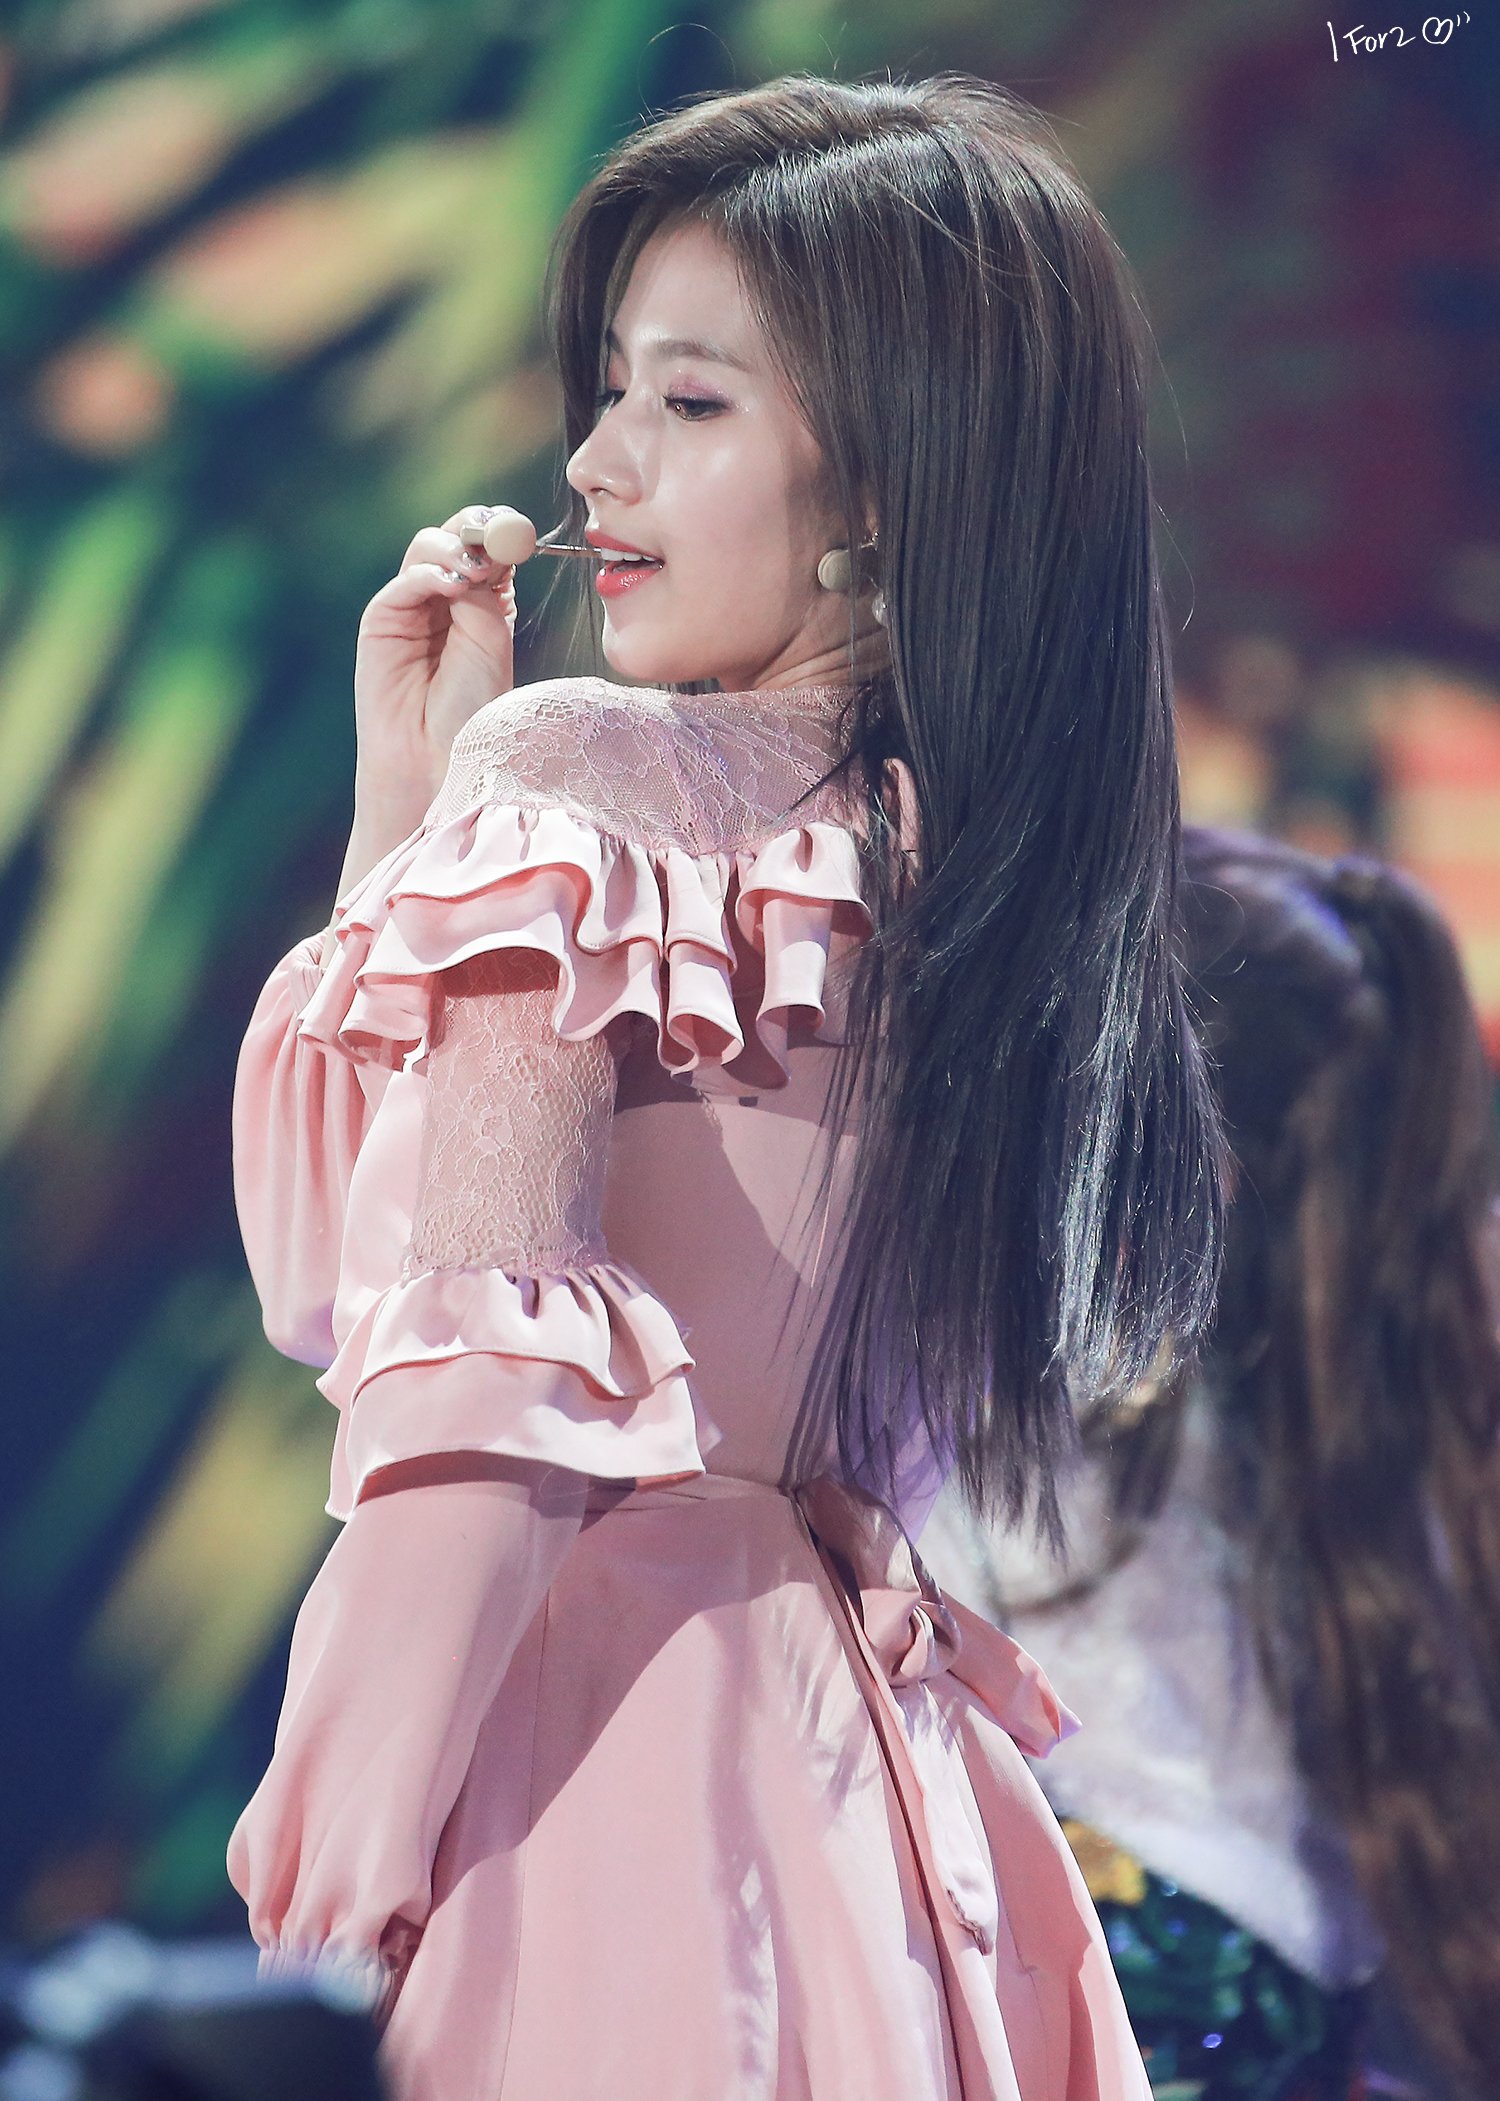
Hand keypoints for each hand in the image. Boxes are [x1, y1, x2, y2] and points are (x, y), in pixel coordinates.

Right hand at [351, 503, 518, 824]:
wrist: (436, 761)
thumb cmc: (472, 713)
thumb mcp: (492, 642)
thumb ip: (488, 594)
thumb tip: (486, 548)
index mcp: (483, 601)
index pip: (489, 545)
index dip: (504, 531)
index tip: (525, 534)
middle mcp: (445, 597)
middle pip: (456, 535)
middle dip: (480, 529)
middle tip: (501, 539)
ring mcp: (411, 605)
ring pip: (427, 547)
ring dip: (456, 549)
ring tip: (477, 572)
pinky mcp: (381, 620)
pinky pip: (405, 580)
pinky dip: (430, 573)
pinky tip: (453, 585)